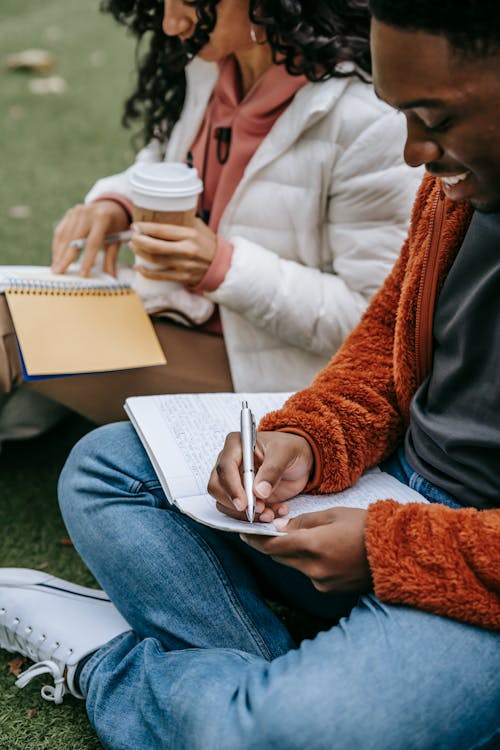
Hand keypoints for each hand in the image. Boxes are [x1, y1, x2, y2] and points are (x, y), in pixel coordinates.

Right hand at [52, 200, 129, 276]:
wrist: (110, 206)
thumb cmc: (115, 226)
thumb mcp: (116, 240)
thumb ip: (111, 259)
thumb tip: (111, 278)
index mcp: (102, 219)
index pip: (93, 242)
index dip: (87, 259)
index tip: (83, 274)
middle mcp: (87, 213)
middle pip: (74, 238)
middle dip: (66, 257)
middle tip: (59, 272)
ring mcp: (76, 212)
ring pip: (64, 235)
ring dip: (58, 253)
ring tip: (56, 268)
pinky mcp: (69, 214)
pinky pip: (60, 231)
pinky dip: (57, 245)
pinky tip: (56, 257)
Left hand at [131, 218, 216, 286]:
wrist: (222, 265)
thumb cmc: (207, 243)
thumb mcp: (199, 228)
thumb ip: (182, 221)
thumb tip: (160, 211)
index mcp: (191, 235)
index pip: (163, 231)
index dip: (146, 228)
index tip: (135, 225)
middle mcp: (187, 250)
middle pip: (156, 246)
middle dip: (139, 241)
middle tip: (132, 236)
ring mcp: (185, 265)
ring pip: (156, 260)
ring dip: (140, 253)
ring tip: (133, 246)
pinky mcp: (183, 277)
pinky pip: (160, 276)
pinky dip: (147, 272)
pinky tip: (139, 266)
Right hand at [208, 431, 313, 522]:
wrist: (299, 460)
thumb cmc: (291, 449)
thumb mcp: (286, 453)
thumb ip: (272, 470)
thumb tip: (259, 491)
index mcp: (236, 445)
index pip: (224, 467)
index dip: (231, 487)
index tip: (244, 504)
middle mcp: (229, 462)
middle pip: (217, 487)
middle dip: (236, 503)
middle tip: (260, 509)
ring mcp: (233, 480)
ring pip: (225, 503)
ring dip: (247, 514)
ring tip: (271, 512)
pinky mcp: (241, 495)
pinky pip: (238, 512)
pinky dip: (255, 517)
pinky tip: (273, 511)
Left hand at [242, 507, 371, 592]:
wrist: (397, 552)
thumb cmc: (365, 526)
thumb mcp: (332, 515)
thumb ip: (303, 523)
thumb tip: (281, 528)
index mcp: (313, 546)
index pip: (273, 546)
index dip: (255, 540)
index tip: (244, 533)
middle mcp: (314, 569)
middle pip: (280, 558)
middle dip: (273, 545)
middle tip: (269, 532)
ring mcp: (322, 583)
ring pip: (295, 566)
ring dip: (292, 554)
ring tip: (302, 539)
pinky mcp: (331, 590)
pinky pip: (310, 575)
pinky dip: (309, 563)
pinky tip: (323, 551)